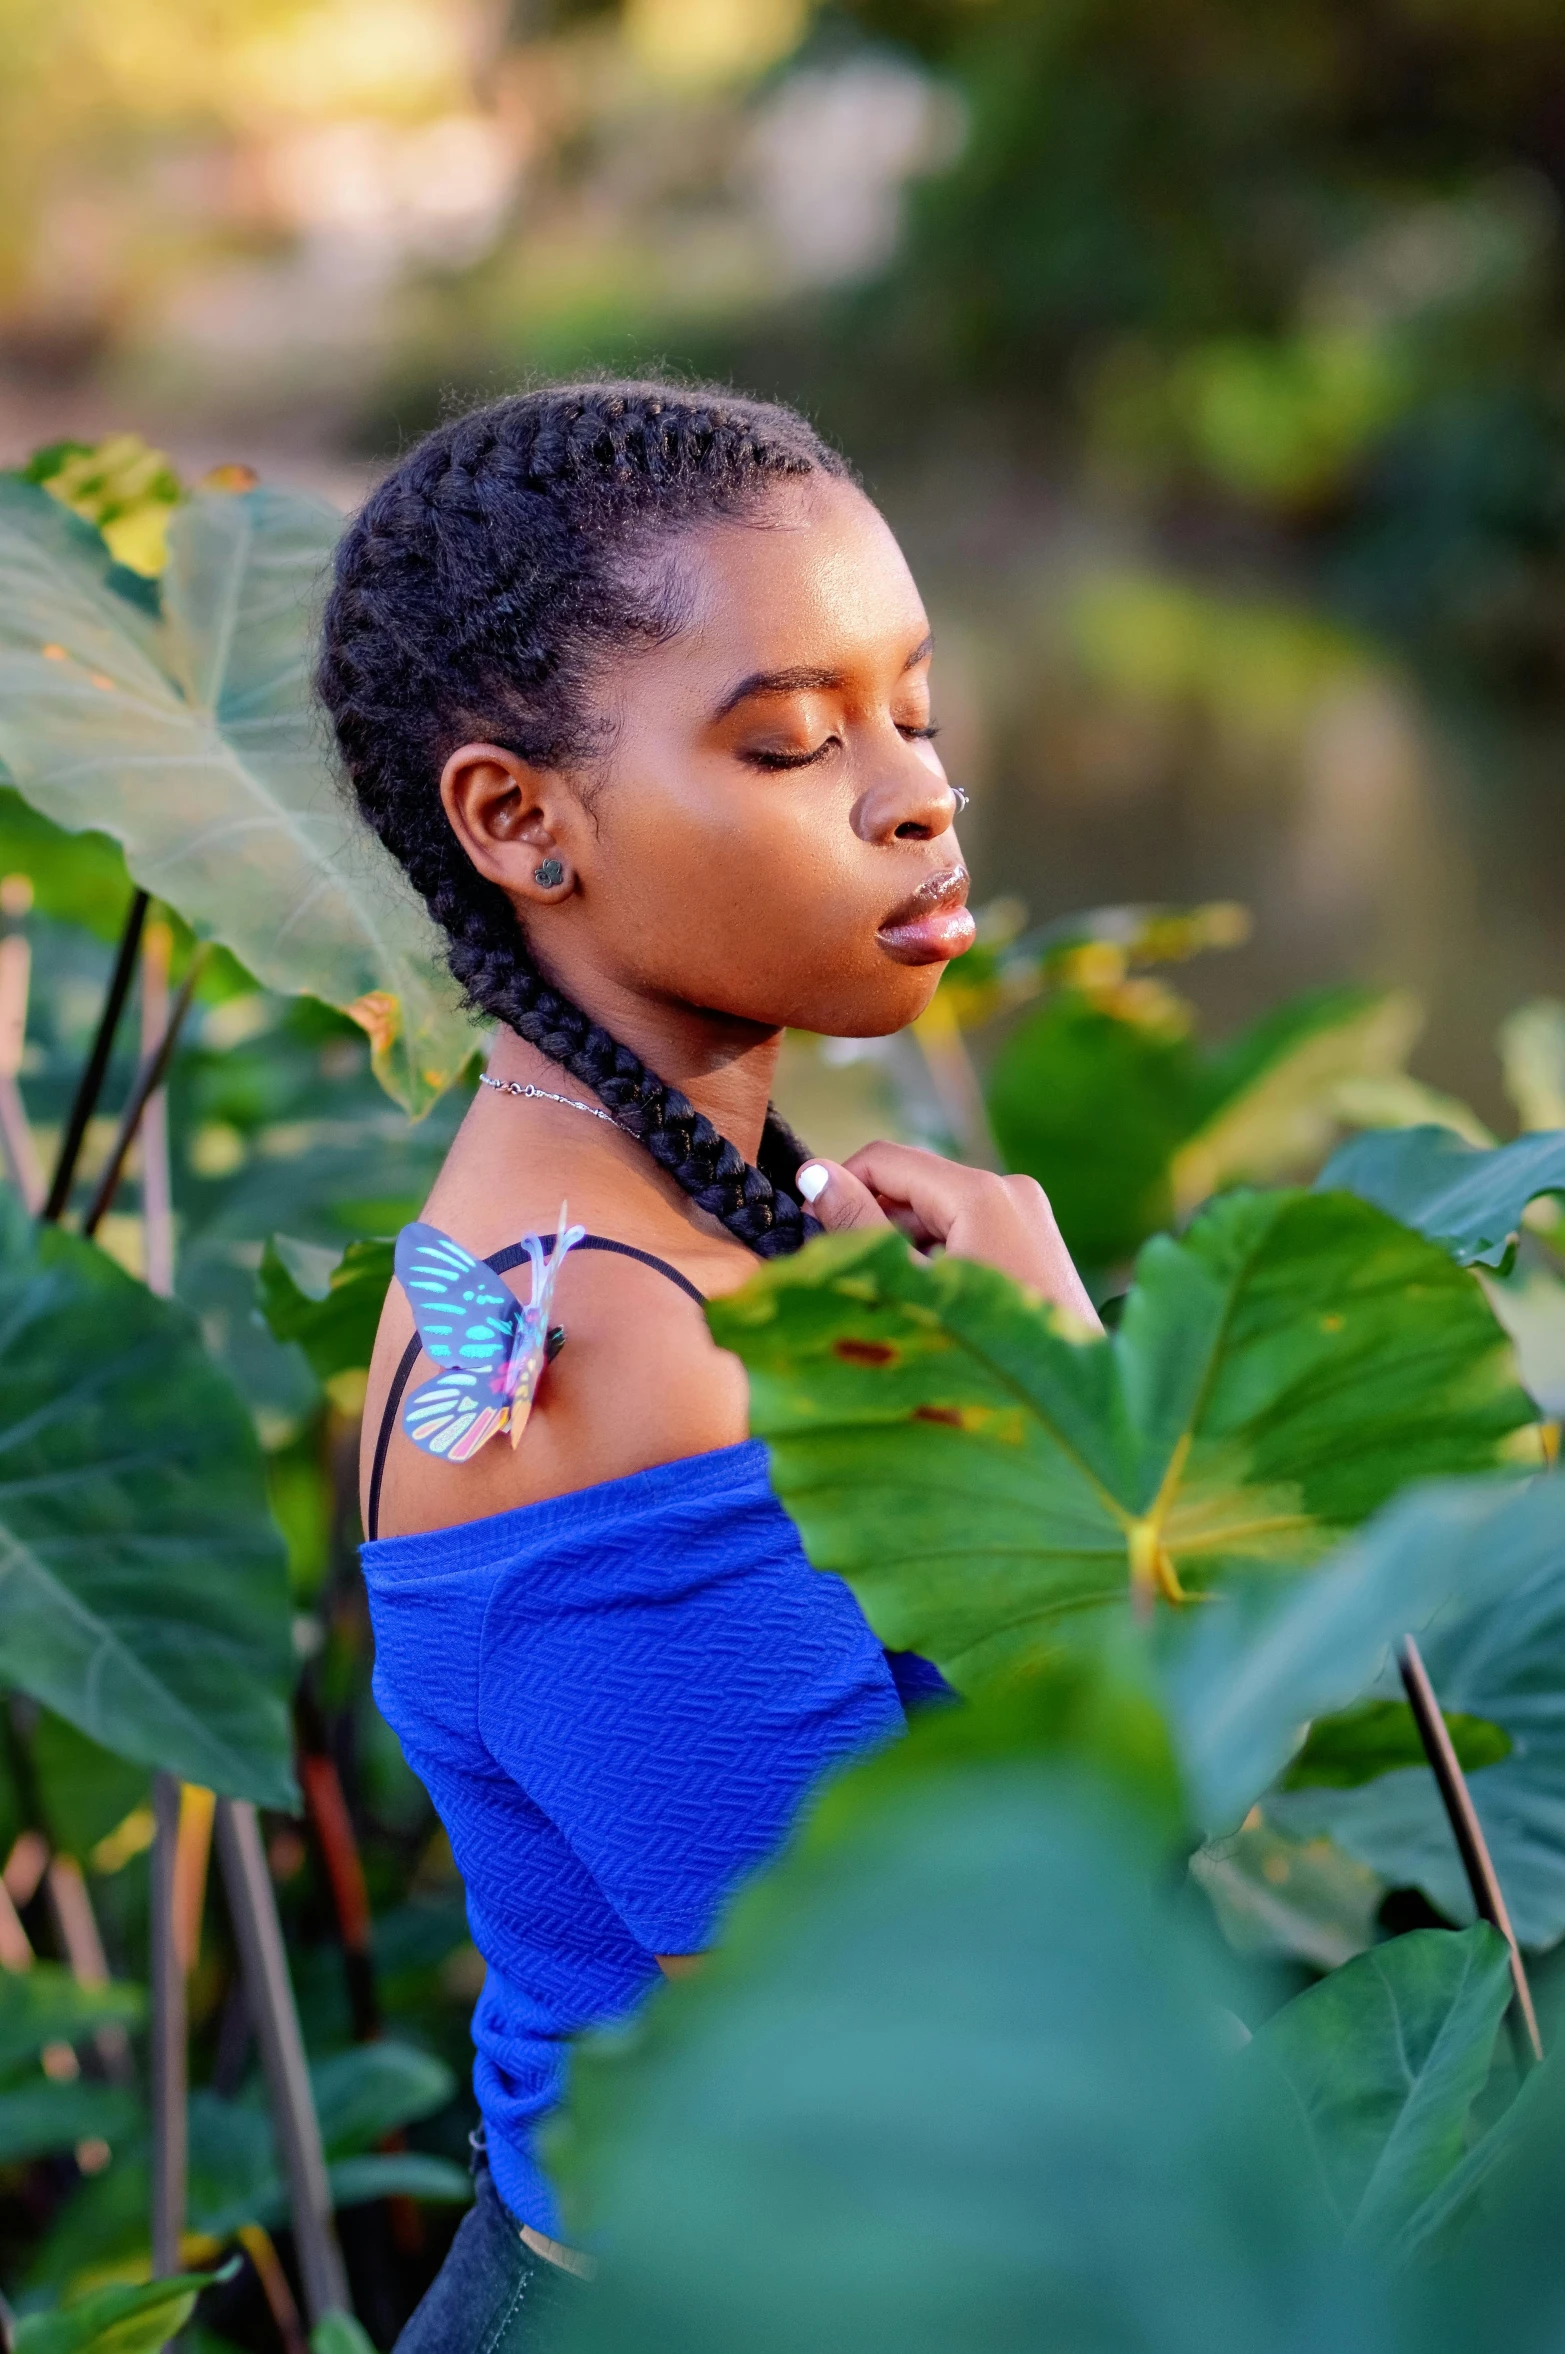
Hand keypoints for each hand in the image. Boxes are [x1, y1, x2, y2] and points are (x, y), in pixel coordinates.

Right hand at [797, 1143, 1101, 1328]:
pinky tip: (928, 1303)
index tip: (809, 1230)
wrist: (1072, 1409)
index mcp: (980, 1194)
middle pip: (913, 1183)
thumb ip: (857, 1228)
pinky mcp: (1033, 1238)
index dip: (839, 1187)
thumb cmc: (986, 1356)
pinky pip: (966, 1228)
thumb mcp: (909, 1289)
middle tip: (848, 1276)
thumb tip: (812, 1174)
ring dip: (902, 1242)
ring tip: (892, 1300)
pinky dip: (935, 1253)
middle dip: (872, 1221)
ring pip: (937, 1208)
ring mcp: (1026, 1213)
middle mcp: (1009, 1189)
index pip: (885, 1159)